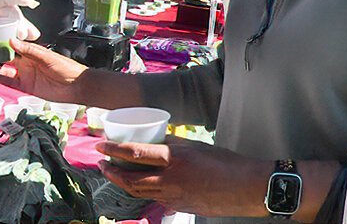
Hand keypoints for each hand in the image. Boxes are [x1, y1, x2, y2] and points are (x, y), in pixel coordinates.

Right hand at [0, 39, 89, 104]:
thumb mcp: (47, 56)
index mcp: (31, 53)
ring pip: (5, 71)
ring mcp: (25, 75)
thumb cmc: (67, 69)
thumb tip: (12, 41)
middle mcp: (26, 63)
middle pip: (5, 59)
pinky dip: (0, 79)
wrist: (76, 86)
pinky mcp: (26, 87)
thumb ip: (29, 50)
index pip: (12, 46)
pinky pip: (10, 82)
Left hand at [96, 137, 270, 217]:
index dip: (113, 150)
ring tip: (114, 174)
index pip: (135, 153)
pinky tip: (140, 184)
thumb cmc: (226, 163)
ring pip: (139, 192)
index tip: (100, 146)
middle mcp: (170, 179)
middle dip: (111, 172)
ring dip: (122, 183)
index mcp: (174, 159)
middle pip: (130, 179)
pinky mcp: (180, 207)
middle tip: (101, 163)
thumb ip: (172, 144)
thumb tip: (153, 140)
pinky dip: (143, 191)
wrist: (247, 188)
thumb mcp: (196, 146)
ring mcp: (174, 196)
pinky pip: (155, 199)